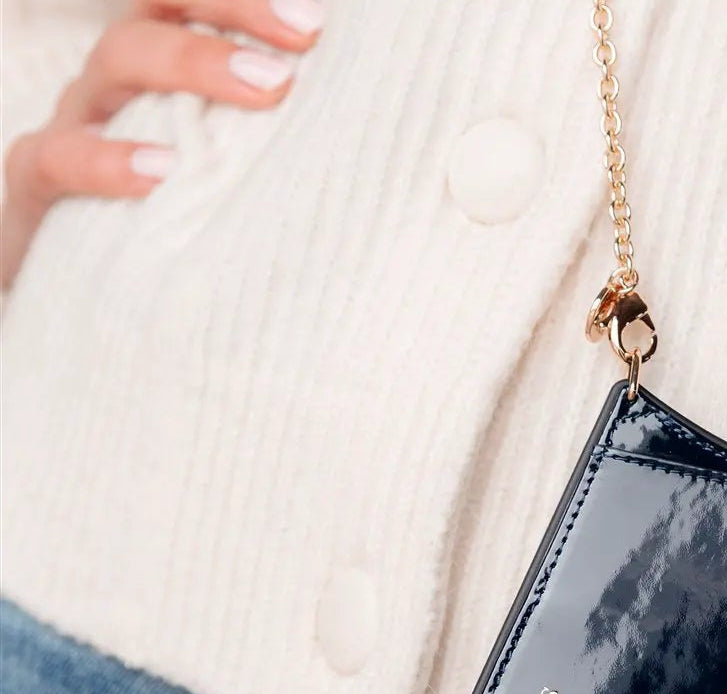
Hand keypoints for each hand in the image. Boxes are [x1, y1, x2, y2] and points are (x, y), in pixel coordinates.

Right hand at [2, 0, 321, 286]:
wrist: (95, 308)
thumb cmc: (187, 239)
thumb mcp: (233, 189)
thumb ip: (278, 155)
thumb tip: (367, 144)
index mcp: (168, 78)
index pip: (196, 5)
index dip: (247, 3)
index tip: (317, 26)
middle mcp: (121, 89)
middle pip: (161, 17)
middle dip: (231, 19)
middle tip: (297, 61)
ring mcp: (78, 129)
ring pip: (117, 64)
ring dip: (191, 68)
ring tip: (266, 92)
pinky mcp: (38, 188)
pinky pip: (57, 158)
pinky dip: (106, 160)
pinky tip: (161, 173)